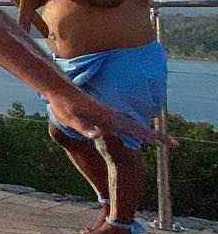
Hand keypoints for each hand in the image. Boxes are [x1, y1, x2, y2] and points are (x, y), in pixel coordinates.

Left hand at [48, 89, 176, 147]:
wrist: (60, 89)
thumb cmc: (63, 105)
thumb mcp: (70, 119)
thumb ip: (84, 127)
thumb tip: (99, 135)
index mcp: (107, 119)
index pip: (134, 130)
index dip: (152, 137)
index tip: (168, 144)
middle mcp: (111, 115)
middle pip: (138, 127)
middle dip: (155, 136)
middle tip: (173, 144)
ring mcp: (108, 113)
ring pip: (132, 124)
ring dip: (146, 132)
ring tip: (159, 140)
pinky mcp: (103, 112)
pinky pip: (124, 121)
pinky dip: (134, 127)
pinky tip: (134, 131)